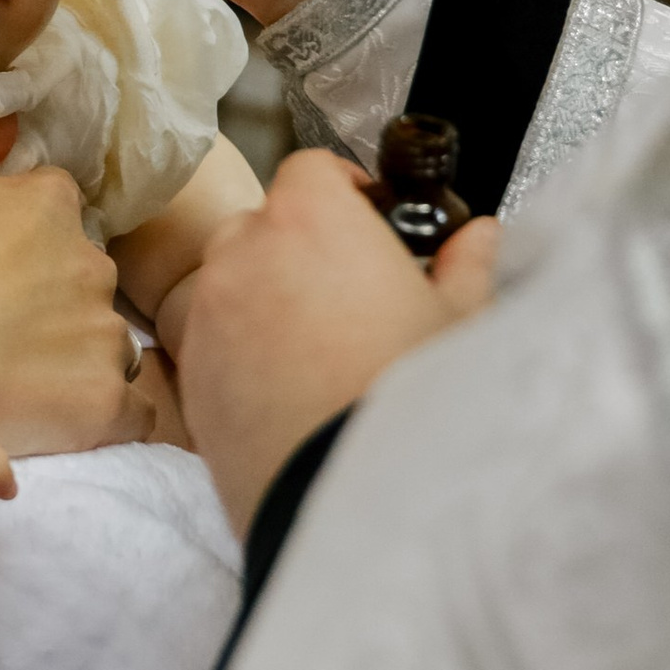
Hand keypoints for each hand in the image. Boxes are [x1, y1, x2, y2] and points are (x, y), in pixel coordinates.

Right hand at [0, 123, 155, 456]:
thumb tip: (14, 124)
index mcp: (51, 204)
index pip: (60, 214)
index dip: (26, 243)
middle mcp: (91, 263)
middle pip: (88, 279)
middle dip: (56, 300)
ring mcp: (102, 334)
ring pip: (110, 342)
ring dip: (81, 356)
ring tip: (23, 381)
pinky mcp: (102, 401)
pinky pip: (136, 411)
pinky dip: (113, 414)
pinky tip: (71, 419)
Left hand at [175, 147, 499, 535]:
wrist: (351, 499)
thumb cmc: (412, 400)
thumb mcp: (460, 324)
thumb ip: (468, 266)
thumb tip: (479, 236)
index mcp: (310, 220)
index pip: (313, 169)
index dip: (344, 190)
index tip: (369, 220)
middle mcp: (243, 255)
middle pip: (264, 224)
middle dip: (302, 246)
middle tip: (351, 293)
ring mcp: (207, 316)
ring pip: (231, 284)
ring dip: (266, 298)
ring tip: (320, 349)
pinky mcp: (190, 378)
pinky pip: (213, 342)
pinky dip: (241, 351)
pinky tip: (289, 391)